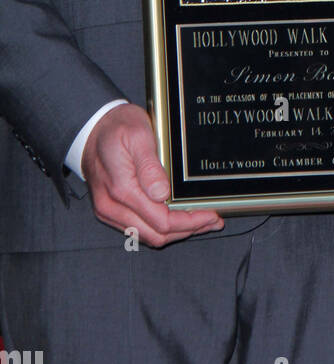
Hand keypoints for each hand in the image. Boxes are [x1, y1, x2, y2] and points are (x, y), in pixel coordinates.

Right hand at [81, 103, 223, 247]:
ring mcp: (108, 211)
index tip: (211, 215)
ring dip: (175, 232)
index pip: (161, 221)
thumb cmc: (117, 127)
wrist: (92, 128)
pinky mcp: (110, 210)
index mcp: (121, 189)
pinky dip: (159, 228)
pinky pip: (137, 229)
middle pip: (156, 235)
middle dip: (187, 231)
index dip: (189, 222)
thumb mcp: (138, 135)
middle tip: (212, 221)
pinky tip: (177, 219)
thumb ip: (149, 166)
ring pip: (146, 236)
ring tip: (200, 222)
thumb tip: (162, 194)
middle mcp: (112, 207)